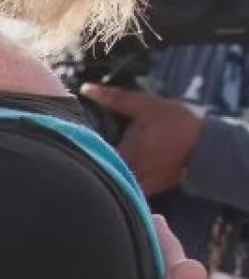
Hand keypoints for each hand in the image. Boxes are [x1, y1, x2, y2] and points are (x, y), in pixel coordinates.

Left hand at [81, 85, 204, 194]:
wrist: (207, 147)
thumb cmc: (176, 123)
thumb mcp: (146, 105)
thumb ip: (114, 98)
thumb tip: (86, 88)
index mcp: (126, 154)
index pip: (90, 156)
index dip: (79, 147)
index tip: (71, 137)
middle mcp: (131, 174)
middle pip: (99, 172)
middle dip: (88, 160)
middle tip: (80, 145)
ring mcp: (139, 185)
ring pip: (112, 182)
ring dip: (104, 171)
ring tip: (96, 156)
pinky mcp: (148, 189)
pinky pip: (127, 187)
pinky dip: (119, 178)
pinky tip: (116, 164)